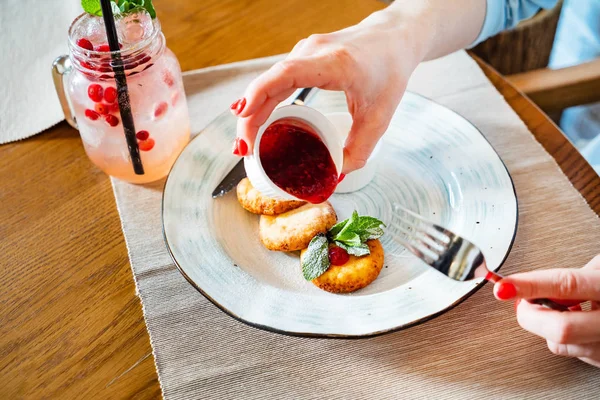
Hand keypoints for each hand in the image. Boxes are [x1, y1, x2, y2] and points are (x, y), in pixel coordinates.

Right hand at [231, 10, 424, 172]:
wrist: (394, 38)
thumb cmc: (390, 69)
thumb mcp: (379, 117)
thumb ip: (359, 150)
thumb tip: (336, 176)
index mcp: (334, 64)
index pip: (287, 74)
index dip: (260, 93)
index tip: (242, 115)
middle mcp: (313, 52)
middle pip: (269, 82)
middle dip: (250, 117)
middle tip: (243, 150)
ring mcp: (305, 52)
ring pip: (268, 82)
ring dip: (253, 111)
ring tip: (245, 143)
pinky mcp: (302, 57)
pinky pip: (275, 80)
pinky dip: (263, 101)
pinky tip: (254, 121)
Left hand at [493, 255, 599, 367]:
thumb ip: (574, 276)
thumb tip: (530, 283)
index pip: (566, 285)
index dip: (530, 285)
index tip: (503, 286)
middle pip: (559, 328)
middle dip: (530, 314)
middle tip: (521, 300)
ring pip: (560, 343)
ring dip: (546, 325)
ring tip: (561, 308)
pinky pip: (571, 351)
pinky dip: (563, 336)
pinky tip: (577, 321)